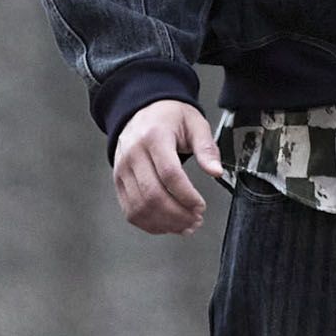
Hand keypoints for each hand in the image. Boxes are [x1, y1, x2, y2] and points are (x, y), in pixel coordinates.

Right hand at [112, 100, 223, 235]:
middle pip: (153, 195)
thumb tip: (216, 171)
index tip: (200, 206)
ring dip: (165, 223)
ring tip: (185, 225)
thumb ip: (206, 148)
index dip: (186, 196)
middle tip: (195, 220)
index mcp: (154, 137)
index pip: (169, 174)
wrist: (143, 110)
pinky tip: (167, 225)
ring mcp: (123, 169)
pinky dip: (149, 223)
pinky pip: (130, 210)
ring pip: (140, 207)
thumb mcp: (195, 124)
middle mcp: (133, 153)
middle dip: (178, 214)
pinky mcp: (118, 181)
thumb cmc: (169, 117)